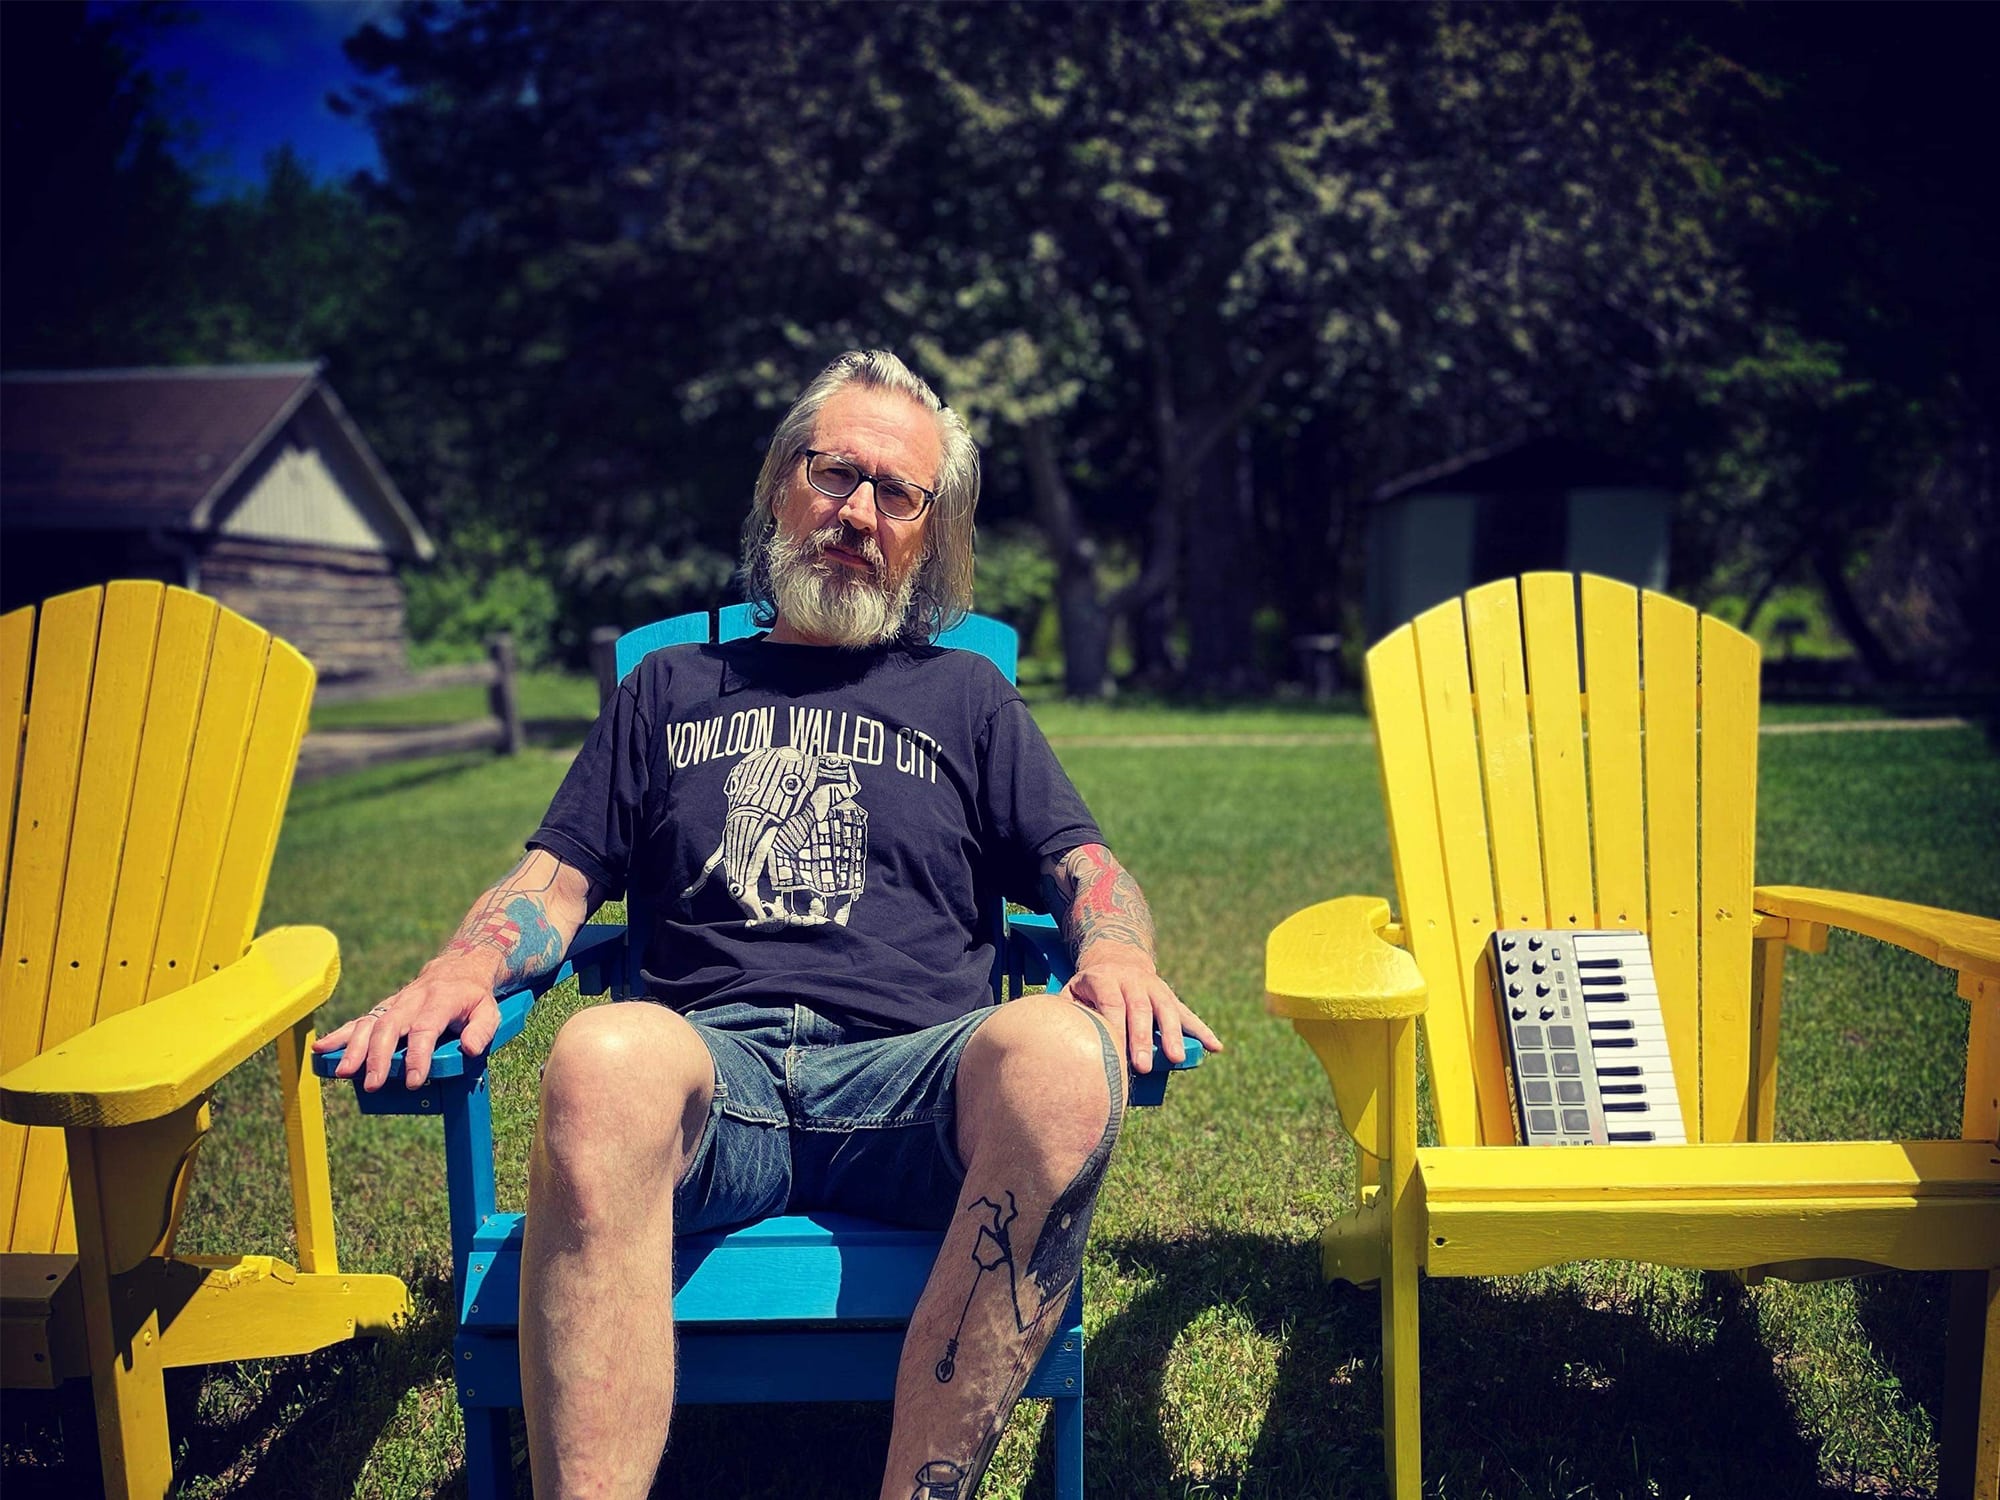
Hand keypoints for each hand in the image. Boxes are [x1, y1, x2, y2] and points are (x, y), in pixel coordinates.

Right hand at [311, 963, 502, 1090]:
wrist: (457, 967)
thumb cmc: (473, 997)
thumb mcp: (490, 1010)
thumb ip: (482, 1030)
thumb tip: (470, 1049)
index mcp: (440, 1001)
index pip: (425, 1029)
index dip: (417, 1055)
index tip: (413, 1080)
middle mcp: (412, 1001)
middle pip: (390, 1027)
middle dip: (379, 1057)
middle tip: (374, 1084)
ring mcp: (395, 1004)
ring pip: (370, 1024)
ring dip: (354, 1049)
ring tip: (343, 1072)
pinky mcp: (384, 1009)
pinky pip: (360, 1021)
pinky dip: (340, 1035)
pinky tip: (321, 1049)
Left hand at [1057, 958, 1222, 1074]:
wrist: (1116, 955)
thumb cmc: (1089, 986)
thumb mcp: (1072, 990)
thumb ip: (1066, 1011)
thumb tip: (1053, 1040)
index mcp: (1104, 979)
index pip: (1111, 1002)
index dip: (1115, 1025)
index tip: (1115, 1051)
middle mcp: (1132, 981)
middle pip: (1139, 1010)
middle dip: (1142, 1039)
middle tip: (1143, 1067)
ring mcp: (1154, 988)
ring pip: (1167, 1010)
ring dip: (1172, 1035)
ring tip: (1177, 1059)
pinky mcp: (1169, 996)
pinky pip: (1188, 1014)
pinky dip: (1202, 1030)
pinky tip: (1216, 1047)